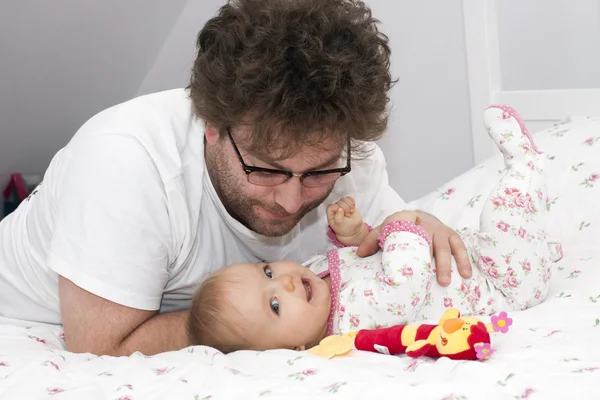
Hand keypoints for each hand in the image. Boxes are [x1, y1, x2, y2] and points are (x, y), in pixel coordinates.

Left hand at [326, 196, 365, 244]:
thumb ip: (338, 218)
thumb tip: (339, 208)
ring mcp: (342, 206)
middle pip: (339, 202)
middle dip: (345, 209)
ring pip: (344, 199)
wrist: (353, 230)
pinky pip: (349, 198)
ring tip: (350, 213)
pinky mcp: (348, 204)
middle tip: (347, 216)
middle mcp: (335, 209)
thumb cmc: (344, 228)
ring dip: (349, 206)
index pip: (331, 206)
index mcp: (330, 214)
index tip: (342, 215)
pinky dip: (352, 202)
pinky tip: (352, 208)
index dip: (337, 209)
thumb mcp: (340, 225)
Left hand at [356, 210, 470, 285]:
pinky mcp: (451, 235)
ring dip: (449, 263)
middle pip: (429, 241)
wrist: (418, 216)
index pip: (404, 229)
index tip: (406, 262)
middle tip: (432, 280)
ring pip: (446, 245)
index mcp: (407, 221)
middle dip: (431, 261)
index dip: (406, 242)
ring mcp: (440, 230)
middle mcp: (426, 224)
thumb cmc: (399, 229)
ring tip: (446, 282)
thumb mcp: (383, 232)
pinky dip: (464, 259)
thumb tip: (360, 254)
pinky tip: (467, 275)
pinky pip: (460, 246)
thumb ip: (371, 241)